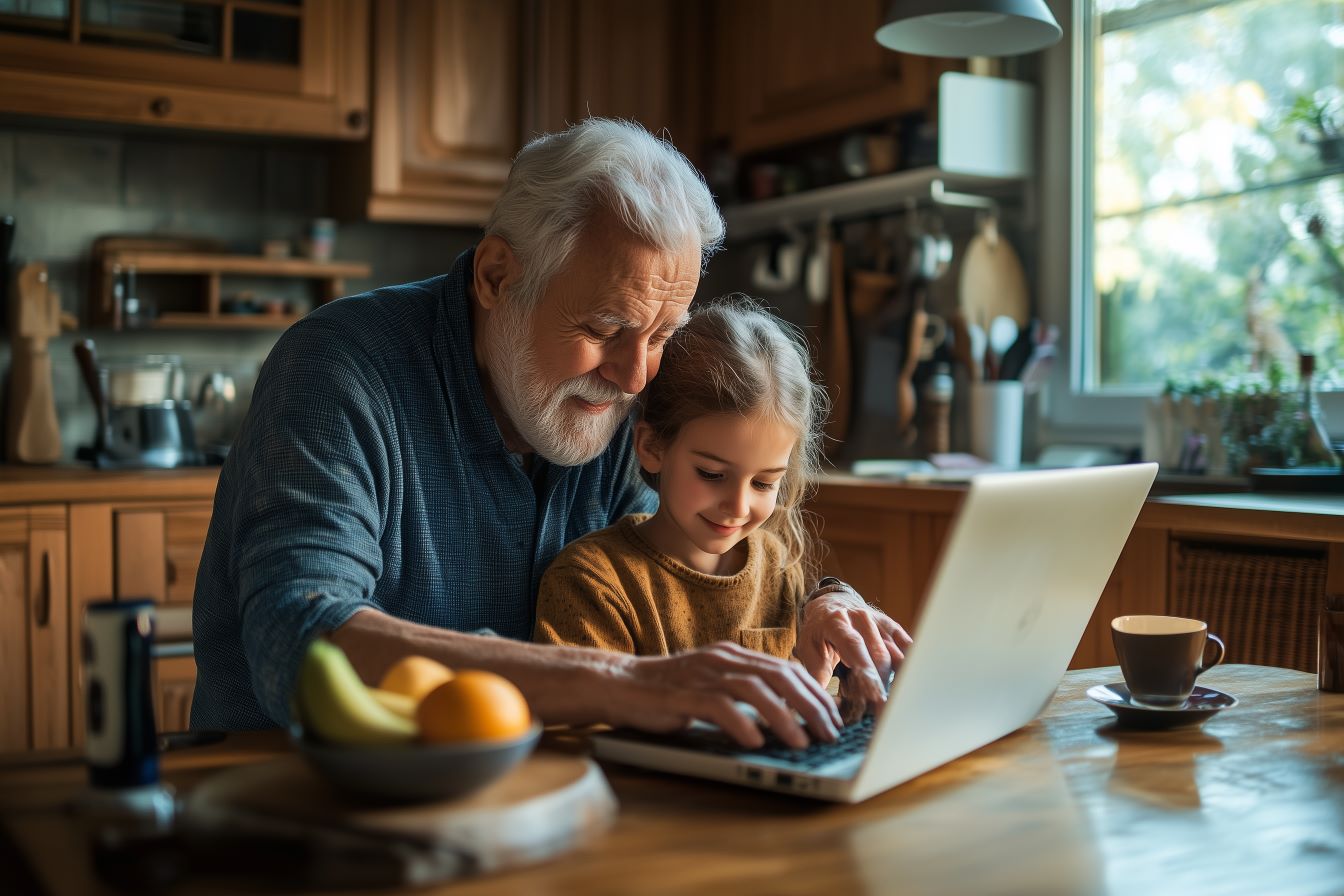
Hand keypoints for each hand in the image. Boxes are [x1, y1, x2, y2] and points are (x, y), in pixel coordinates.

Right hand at [601, 643, 841, 748]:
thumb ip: (742, 693)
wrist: (619, 683)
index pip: (785, 668)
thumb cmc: (668, 691)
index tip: (832, 714)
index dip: (814, 690)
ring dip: (783, 716)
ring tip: (802, 741)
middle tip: (829, 730)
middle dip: (810, 704)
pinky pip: (718, 706)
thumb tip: (782, 718)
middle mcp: (723, 660)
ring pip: (754, 689)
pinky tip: (756, 740)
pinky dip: (740, 722)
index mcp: (733, 655)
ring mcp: (703, 675)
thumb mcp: (711, 685)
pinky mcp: (682, 694)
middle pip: (778, 675)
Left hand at [794, 589, 911, 707]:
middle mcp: (860, 618)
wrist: (831, 606)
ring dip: (893, 682)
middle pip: (878, 655)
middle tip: (879, 711)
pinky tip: (908, 687)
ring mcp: (879, 621)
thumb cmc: (818, 633)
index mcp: (836, 622)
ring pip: (895, 654)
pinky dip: (908, 668)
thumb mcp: (807, 648)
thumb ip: (816, 672)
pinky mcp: (892, 627)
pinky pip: (907, 648)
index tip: (873, 696)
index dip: (866, 670)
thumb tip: (822, 701)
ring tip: (888, 704)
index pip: (854, 645)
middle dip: (881, 685)